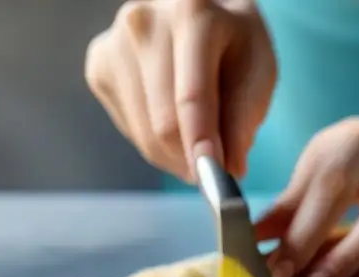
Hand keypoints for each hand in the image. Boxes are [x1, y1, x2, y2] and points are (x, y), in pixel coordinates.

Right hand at [84, 0, 276, 181]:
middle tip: (215, 169)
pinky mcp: (99, 68)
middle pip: (163, 124)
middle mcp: (144, 23)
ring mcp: (115, 45)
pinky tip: (172, 118)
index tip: (214, 178)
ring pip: (144, 135)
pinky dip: (155, 141)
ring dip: (175, 156)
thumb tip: (230, 168)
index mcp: (192, 13)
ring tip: (199, 140)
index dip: (202, 144)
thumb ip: (245, 116)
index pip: (192, 96)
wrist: (199, 14)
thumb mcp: (259, 68)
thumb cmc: (234, 41)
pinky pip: (131, 130)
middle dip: (192, 159)